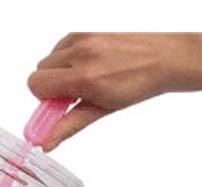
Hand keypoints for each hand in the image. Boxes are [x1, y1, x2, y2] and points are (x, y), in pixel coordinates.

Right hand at [28, 33, 201, 150]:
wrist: (164, 58)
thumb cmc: (138, 85)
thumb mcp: (101, 110)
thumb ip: (68, 125)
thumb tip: (47, 142)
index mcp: (84, 77)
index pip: (36, 85)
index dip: (44, 99)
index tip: (58, 106)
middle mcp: (81, 53)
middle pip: (39, 71)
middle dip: (51, 86)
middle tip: (73, 94)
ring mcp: (84, 37)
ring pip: (49, 57)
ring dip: (59, 71)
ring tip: (85, 78)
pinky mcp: (87, 28)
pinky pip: (62, 44)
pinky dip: (68, 56)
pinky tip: (88, 64)